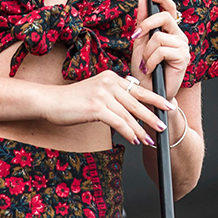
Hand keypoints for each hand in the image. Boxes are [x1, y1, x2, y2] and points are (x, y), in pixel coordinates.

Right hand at [42, 71, 173, 145]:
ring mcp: (102, 94)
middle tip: (164, 126)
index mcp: (111, 77)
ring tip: (150, 140)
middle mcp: (109, 82)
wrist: (49, 101)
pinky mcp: (96, 107)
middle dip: (153, 115)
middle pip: (137, 101)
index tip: (168, 106)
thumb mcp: (95, 91)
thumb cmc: (71, 100)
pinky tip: (134, 140)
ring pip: (129, 115)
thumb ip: (112, 94)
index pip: (138, 88)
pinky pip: (118, 122)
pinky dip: (128, 132)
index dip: (155, 98)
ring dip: (141, 129)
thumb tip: (129, 105)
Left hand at [130, 0, 190, 99]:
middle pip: (164, 17)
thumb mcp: (140, 42)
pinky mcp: (183, 57)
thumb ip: (142, 21)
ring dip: (147, 51)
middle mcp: (179, 36)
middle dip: (146, 24)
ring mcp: (183, 46)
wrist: (148, 93)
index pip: (170, 8)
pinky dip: (151, 60)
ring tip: (145, 63)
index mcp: (170, 30)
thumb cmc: (144, 70)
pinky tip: (151, 68)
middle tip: (136, 36)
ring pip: (159, 36)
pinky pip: (162, 50)